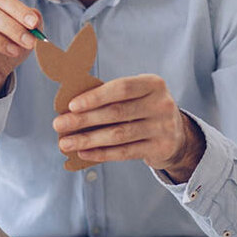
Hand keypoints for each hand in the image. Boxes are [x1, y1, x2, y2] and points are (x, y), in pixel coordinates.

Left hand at [52, 74, 205, 182]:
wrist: (176, 134)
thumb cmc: (144, 108)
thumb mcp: (136, 95)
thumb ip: (111, 97)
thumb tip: (71, 107)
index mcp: (153, 84)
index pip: (121, 88)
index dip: (95, 97)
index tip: (71, 105)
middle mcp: (161, 104)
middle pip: (116, 113)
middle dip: (84, 120)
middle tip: (59, 125)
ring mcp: (162, 128)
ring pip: (118, 135)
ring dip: (88, 140)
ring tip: (66, 143)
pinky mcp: (160, 148)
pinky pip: (125, 152)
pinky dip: (101, 153)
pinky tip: (84, 153)